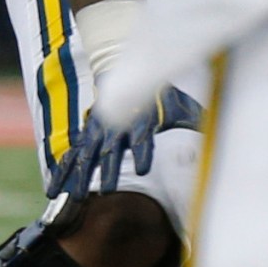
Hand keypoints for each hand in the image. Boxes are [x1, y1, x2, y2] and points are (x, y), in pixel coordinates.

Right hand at [46, 85, 201, 201]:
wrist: (124, 69)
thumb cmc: (158, 94)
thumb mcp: (178, 105)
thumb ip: (192, 120)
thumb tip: (214, 131)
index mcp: (139, 118)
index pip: (140, 135)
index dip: (141, 150)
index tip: (143, 169)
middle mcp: (114, 125)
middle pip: (110, 150)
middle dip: (108, 170)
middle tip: (107, 191)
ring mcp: (96, 131)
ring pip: (85, 155)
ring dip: (81, 176)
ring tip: (75, 197)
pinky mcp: (86, 136)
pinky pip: (70, 155)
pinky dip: (61, 173)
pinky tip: (53, 191)